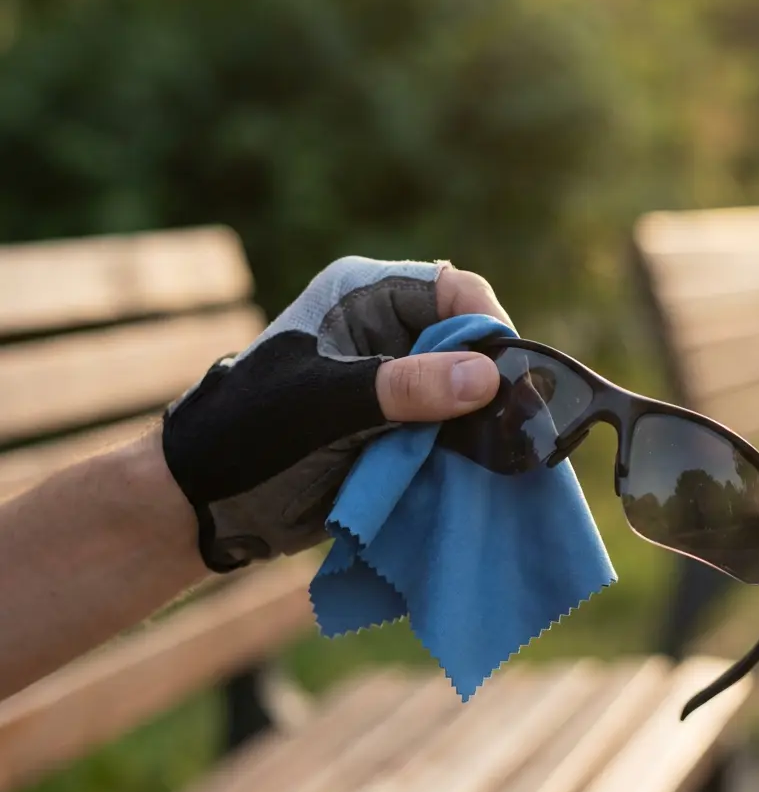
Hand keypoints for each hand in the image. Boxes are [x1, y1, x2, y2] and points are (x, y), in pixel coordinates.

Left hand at [162, 257, 511, 571]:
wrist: (208, 501)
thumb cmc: (251, 433)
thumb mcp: (325, 405)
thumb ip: (403, 388)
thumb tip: (488, 376)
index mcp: (364, 295)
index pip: (451, 290)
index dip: (485, 325)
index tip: (507, 375)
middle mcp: (387, 329)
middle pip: (467, 339)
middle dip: (490, 376)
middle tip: (517, 420)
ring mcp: (395, 380)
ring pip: (465, 388)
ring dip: (483, 416)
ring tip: (505, 447)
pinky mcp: (400, 426)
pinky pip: (451, 427)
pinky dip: (467, 446)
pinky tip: (482, 466)